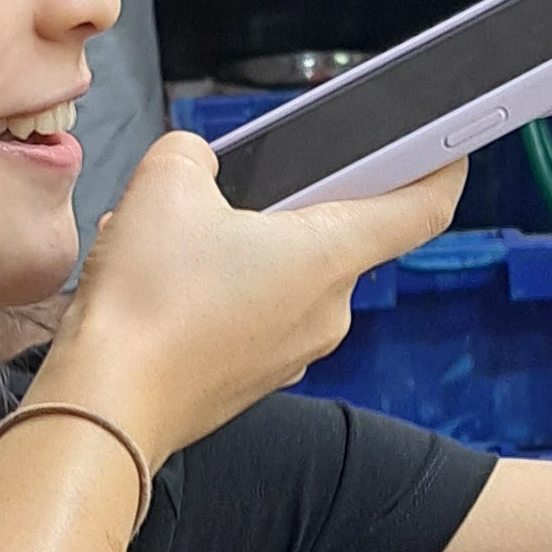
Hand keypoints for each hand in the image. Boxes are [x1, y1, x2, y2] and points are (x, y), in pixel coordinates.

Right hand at [45, 130, 464, 460]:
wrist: (103, 407)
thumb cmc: (145, 306)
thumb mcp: (165, 183)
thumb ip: (194, 155)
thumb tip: (197, 165)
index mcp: (329, 254)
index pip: (422, 208)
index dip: (444, 165)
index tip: (449, 144)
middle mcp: (329, 309)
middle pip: (338, 233)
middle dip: (290, 202)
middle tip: (239, 184)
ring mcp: (297, 349)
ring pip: (289, 273)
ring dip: (246, 246)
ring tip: (181, 240)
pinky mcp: (259, 376)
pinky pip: (258, 313)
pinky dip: (225, 290)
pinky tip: (171, 285)